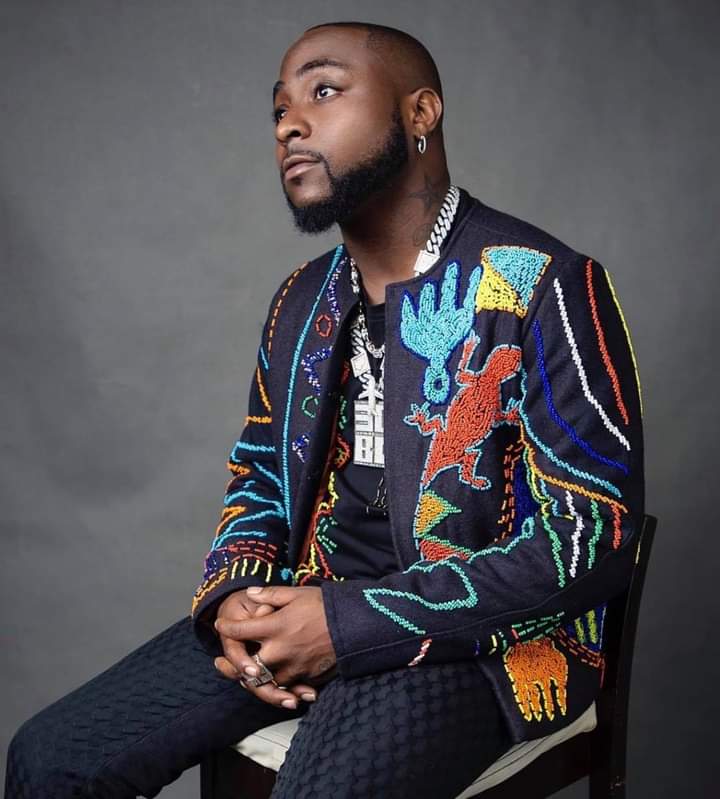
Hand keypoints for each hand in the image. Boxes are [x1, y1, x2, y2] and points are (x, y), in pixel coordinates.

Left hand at [213, 589, 317, 709]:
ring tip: (246, 673)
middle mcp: (279, 651)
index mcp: (275, 627)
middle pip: (246, 667)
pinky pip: (284, 686)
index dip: (226, 628)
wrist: (355, 625)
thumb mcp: (297, 594)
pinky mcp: (305, 677)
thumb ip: (270, 595)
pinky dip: (276, 686)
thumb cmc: (325, 606)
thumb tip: (250, 594)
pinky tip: (272, 681)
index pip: (240, 631)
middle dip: (233, 665)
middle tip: (222, 662)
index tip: (221, 625)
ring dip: (254, 678)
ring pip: (264, 681)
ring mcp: (292, 667)